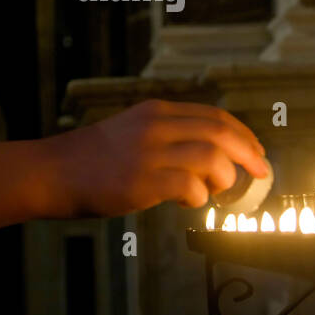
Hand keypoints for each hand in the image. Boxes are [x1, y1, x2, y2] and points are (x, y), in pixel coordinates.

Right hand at [49, 99, 267, 217]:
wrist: (54, 171)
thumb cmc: (94, 158)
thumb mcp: (132, 130)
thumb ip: (167, 135)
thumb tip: (211, 155)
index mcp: (157, 112)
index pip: (214, 116)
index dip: (243, 135)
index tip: (257, 151)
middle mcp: (156, 127)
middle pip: (220, 132)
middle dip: (248, 154)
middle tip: (261, 173)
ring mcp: (148, 153)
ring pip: (211, 157)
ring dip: (223, 178)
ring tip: (215, 192)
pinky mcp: (141, 182)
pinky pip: (189, 187)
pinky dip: (199, 197)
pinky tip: (189, 202)